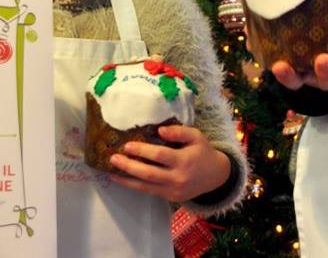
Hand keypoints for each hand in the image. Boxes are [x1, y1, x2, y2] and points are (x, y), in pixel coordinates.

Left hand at [108, 125, 230, 201]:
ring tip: (111, 172)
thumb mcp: (196, 136)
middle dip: (129, 166)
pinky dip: (134, 186)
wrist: (216, 177)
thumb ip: (179, 132)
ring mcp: (173, 190)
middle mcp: (177, 178)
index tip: (127, 145)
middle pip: (149, 173)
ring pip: (146, 187)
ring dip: (126, 180)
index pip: (160, 155)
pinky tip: (123, 179)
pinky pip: (149, 191)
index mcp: (184, 160)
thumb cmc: (203, 152)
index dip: (142, 150)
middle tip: (113, 158)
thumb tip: (159, 130)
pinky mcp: (170, 198)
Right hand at [269, 13, 327, 90]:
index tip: (280, 65)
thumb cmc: (299, 35)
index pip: (294, 80)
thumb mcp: (279, 35)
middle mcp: (326, 74)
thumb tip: (247, 28)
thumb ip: (263, 32)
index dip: (287, 76)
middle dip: (326, 72)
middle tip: (323, 59)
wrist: (326, 29)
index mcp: (304, 72)